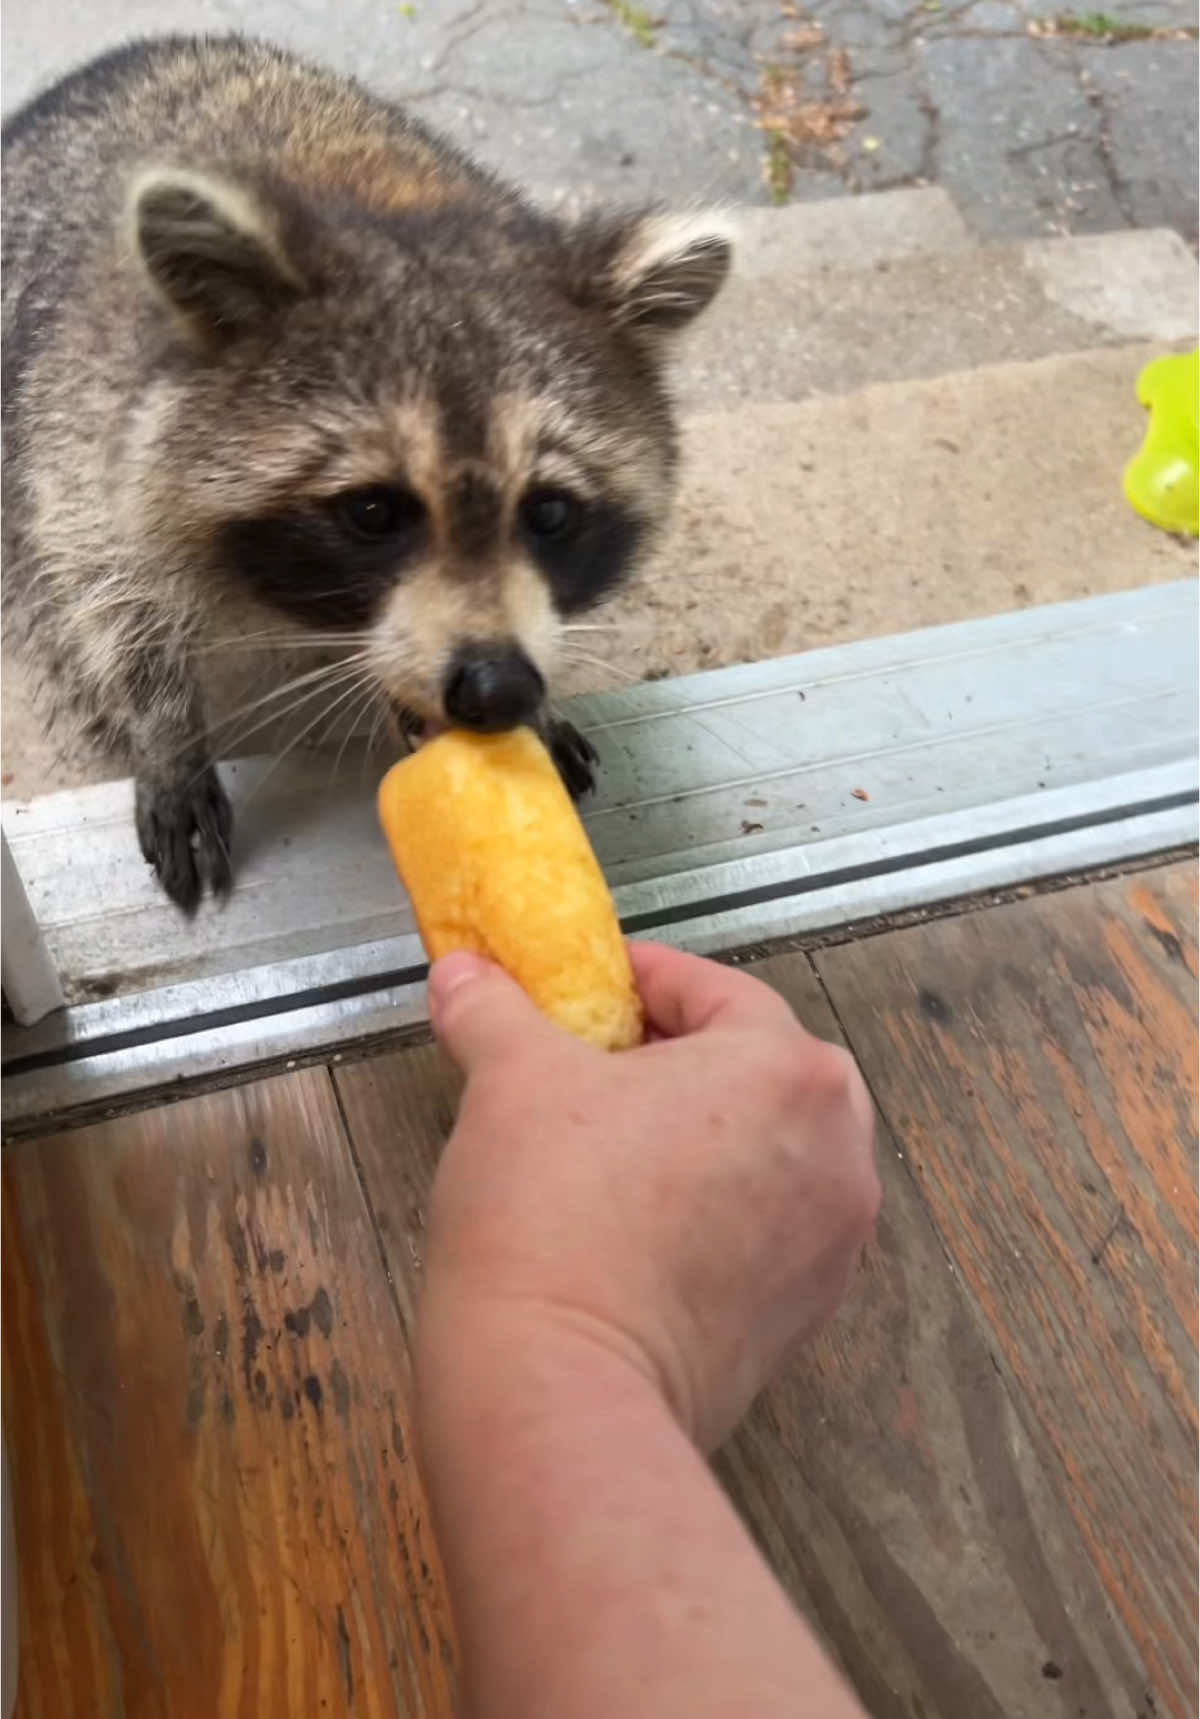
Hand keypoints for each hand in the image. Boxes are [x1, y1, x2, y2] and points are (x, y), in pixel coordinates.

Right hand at [421, 942, 879, 1449]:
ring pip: (770, 1150)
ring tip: (613, 1144)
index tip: (584, 989)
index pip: (715, 990)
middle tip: (599, 1064)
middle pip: (759, 1068)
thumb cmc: (551, 1217)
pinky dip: (716, 1210)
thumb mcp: (509, 1081)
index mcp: (787, 1070)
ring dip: (704, 1134)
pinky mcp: (805, 1315)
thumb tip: (464, 974)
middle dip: (681, 1057)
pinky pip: (766, 1228)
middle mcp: (836, 1150)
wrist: (560, 1387)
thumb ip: (493, 1010)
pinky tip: (637, 1222)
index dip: (638, 980)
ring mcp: (832, 1242)